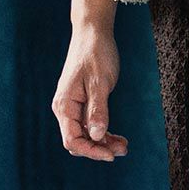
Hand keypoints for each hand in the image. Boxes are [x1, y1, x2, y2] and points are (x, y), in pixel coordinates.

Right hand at [52, 20, 128, 158]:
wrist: (93, 34)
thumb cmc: (96, 54)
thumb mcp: (100, 82)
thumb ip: (98, 110)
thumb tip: (97, 136)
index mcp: (64, 106)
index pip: (72, 140)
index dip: (91, 151)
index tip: (111, 155)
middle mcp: (65, 109)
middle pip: (78, 141)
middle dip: (99, 149)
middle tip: (123, 150)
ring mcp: (73, 108)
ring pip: (86, 135)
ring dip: (104, 143)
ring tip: (124, 146)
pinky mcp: (82, 104)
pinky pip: (90, 126)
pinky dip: (103, 133)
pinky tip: (118, 138)